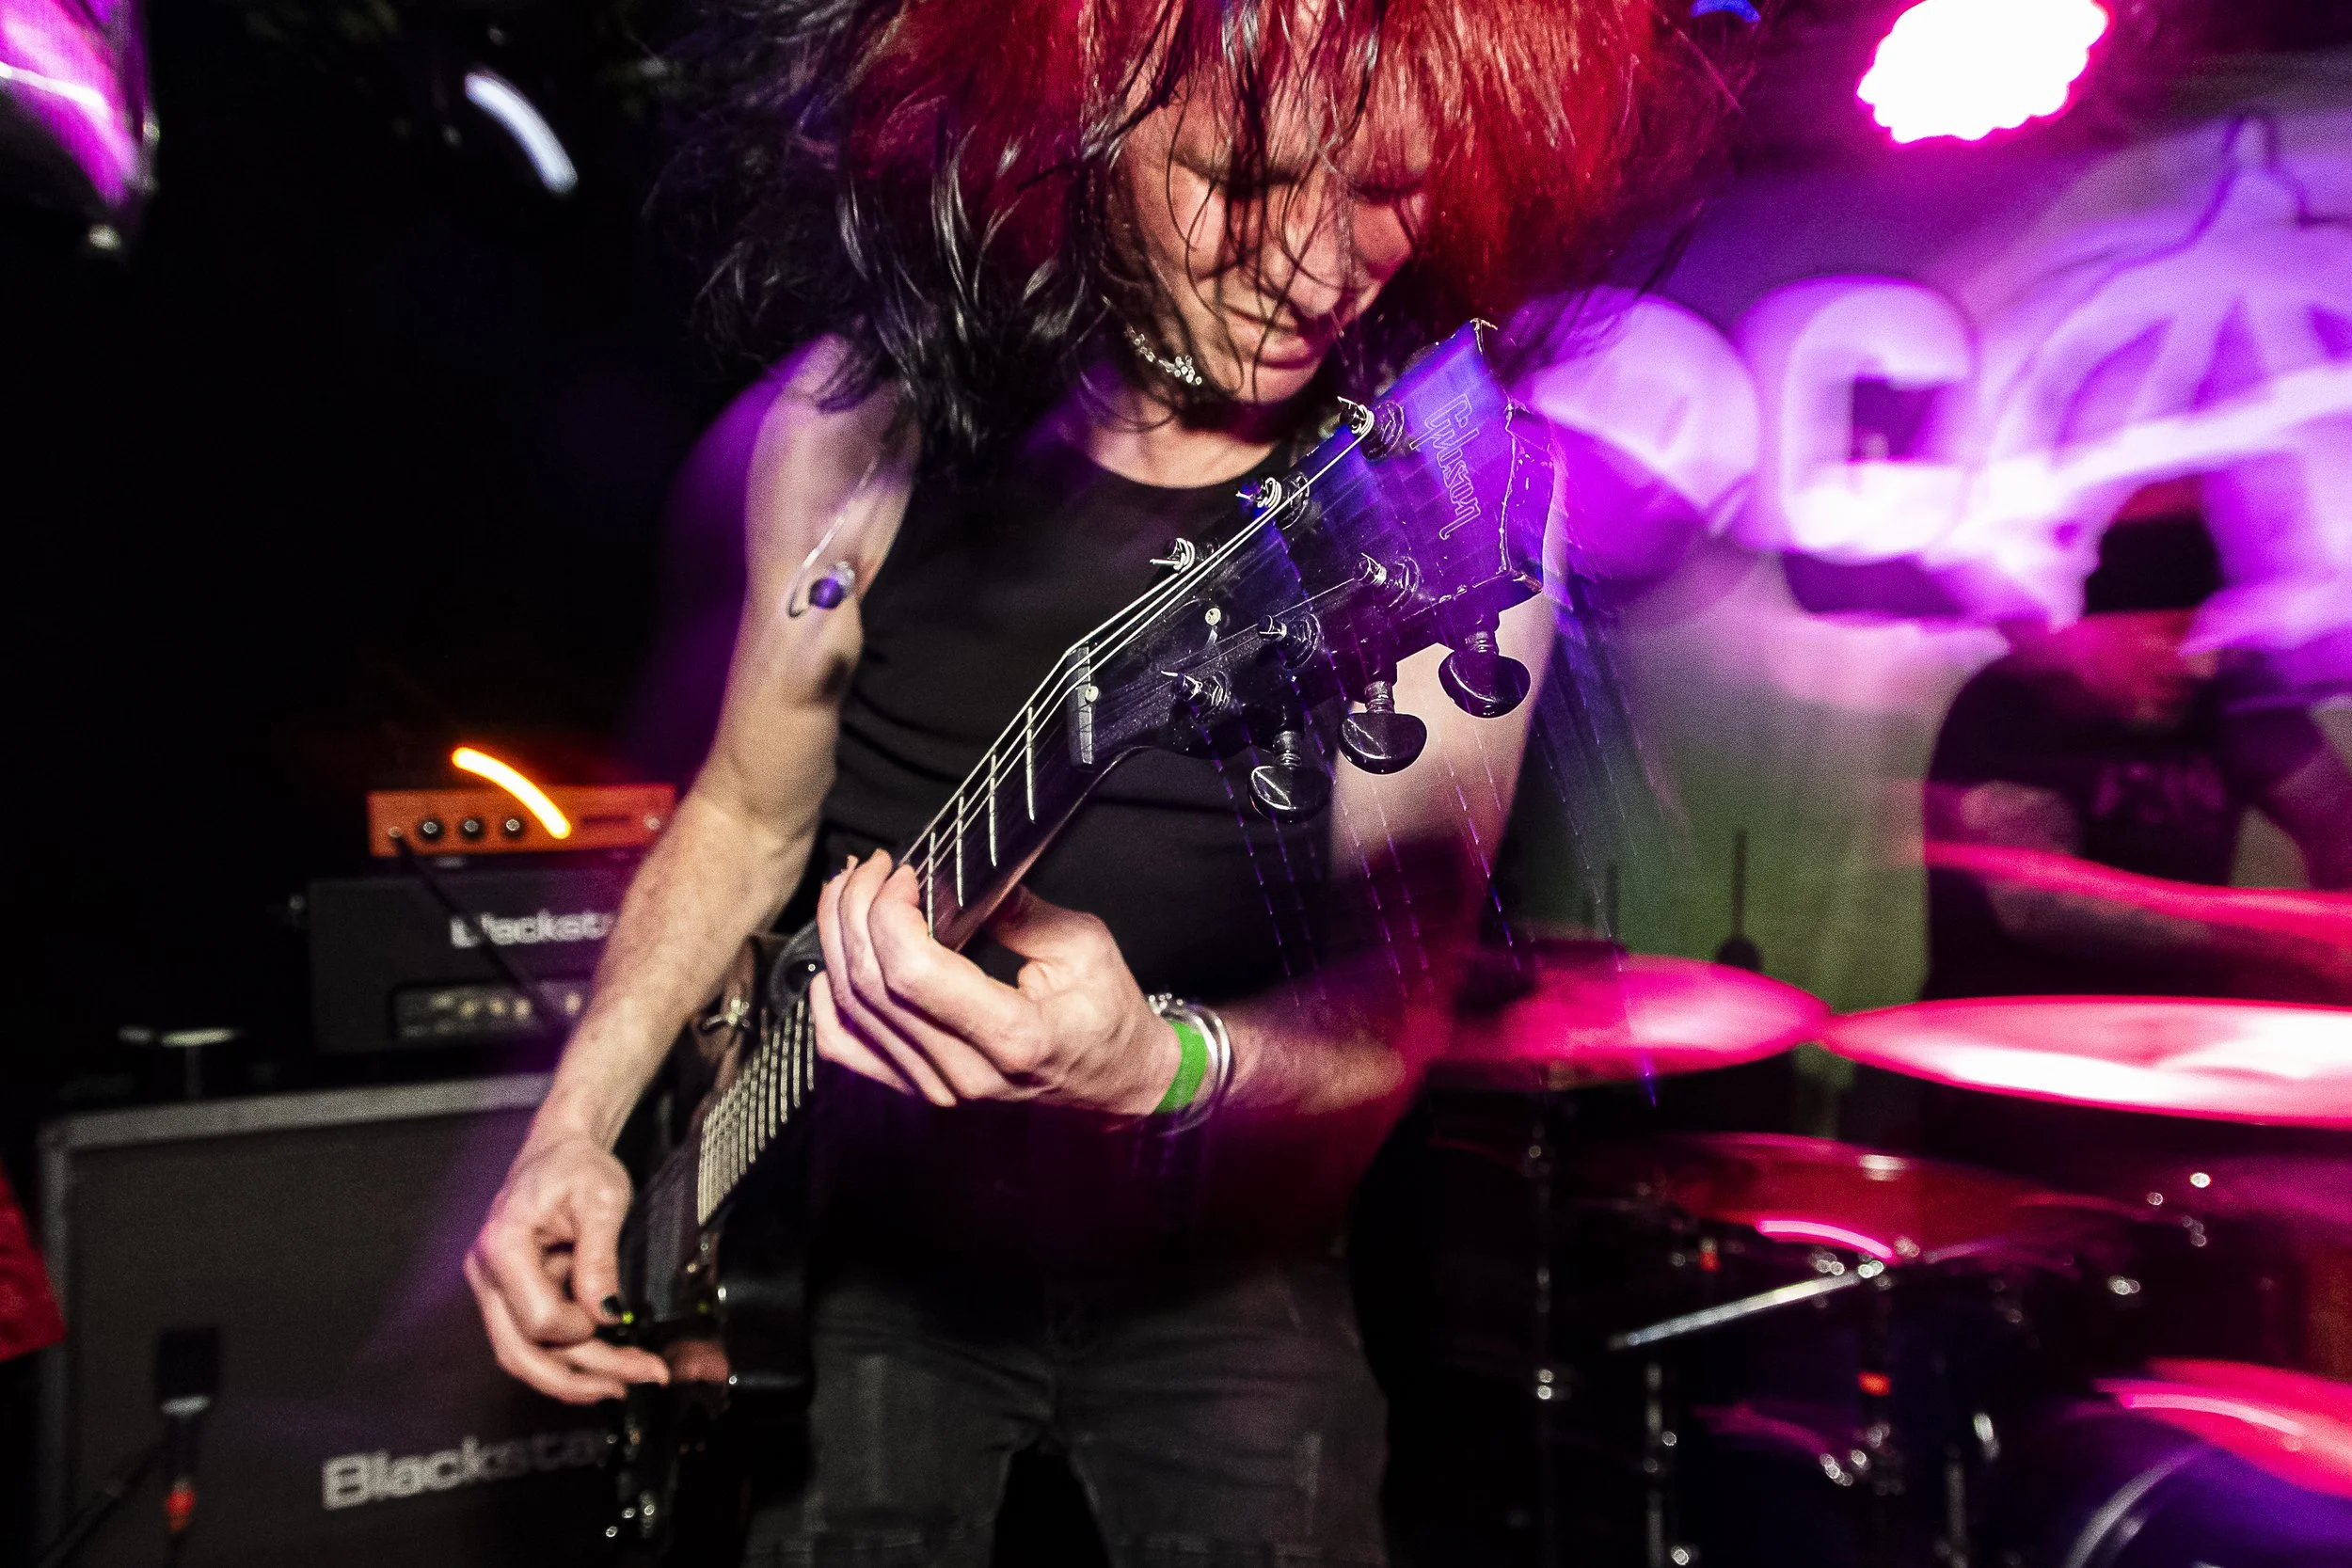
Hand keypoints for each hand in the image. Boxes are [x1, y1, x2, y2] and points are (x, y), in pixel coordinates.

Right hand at [465, 1132, 669, 1403]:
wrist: (559, 1148)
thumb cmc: (574, 1164)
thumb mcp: (602, 1201)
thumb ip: (601, 1260)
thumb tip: (607, 1313)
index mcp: (503, 1246)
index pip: (538, 1320)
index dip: (581, 1328)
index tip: (613, 1315)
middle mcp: (487, 1273)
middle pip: (521, 1353)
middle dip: (577, 1378)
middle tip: (628, 1382)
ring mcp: (492, 1287)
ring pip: (523, 1354)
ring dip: (573, 1376)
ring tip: (621, 1381)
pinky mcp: (507, 1293)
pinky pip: (530, 1339)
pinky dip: (564, 1356)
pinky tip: (599, 1365)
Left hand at [811, 851, 1178, 1113]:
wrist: (1117, 1089)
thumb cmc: (1108, 1021)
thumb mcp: (1085, 950)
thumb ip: (1022, 911)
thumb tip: (963, 874)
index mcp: (1014, 1036)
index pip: (913, 972)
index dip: (890, 912)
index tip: (904, 873)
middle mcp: (966, 1072)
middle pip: (872, 984)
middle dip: (857, 910)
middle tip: (872, 868)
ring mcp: (938, 1089)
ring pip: (852, 1011)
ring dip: (838, 940)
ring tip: (849, 894)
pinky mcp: (921, 1093)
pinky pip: (848, 1050)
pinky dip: (829, 1003)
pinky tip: (835, 963)